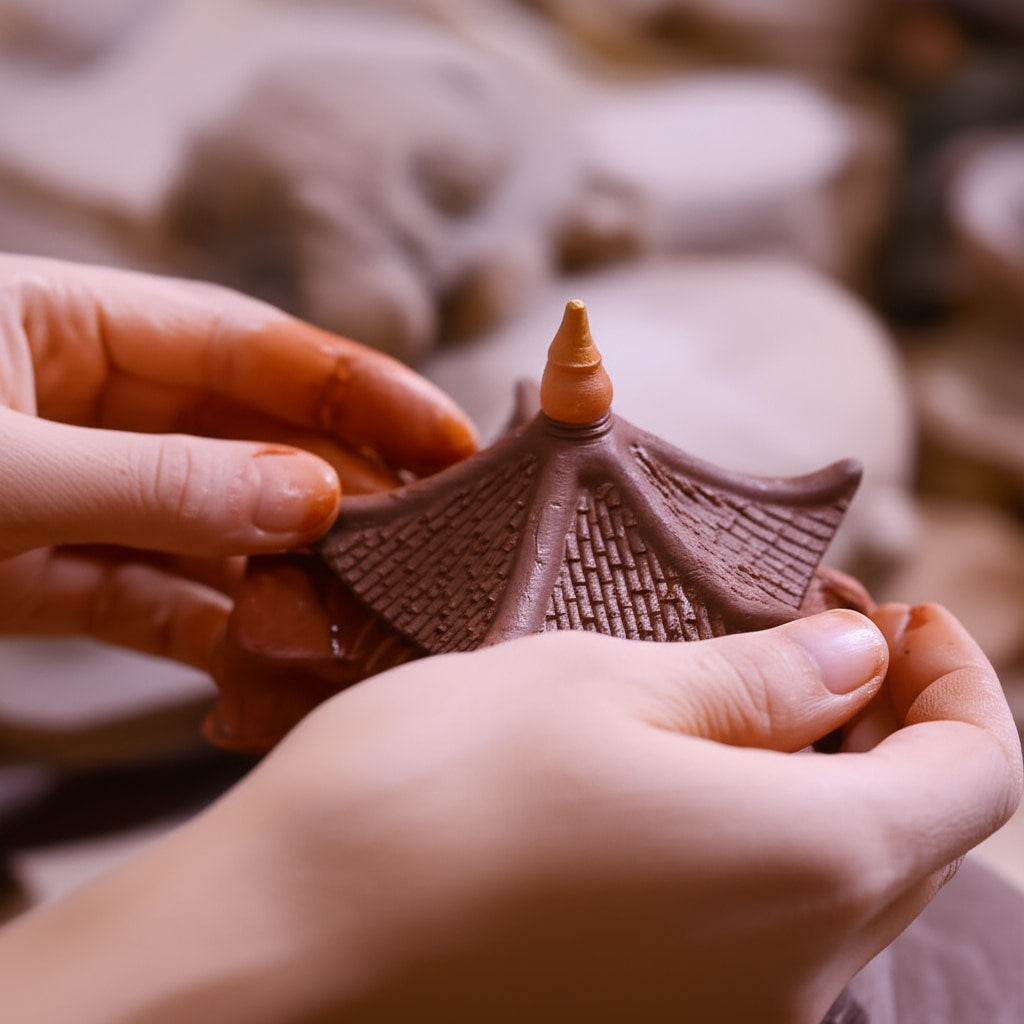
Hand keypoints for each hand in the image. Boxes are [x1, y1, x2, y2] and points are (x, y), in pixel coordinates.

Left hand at [0, 254, 475, 670]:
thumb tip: (308, 498)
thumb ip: (157, 483)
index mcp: (62, 325)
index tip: (446, 436)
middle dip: (330, 496)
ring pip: (210, 533)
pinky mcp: (44, 582)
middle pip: (245, 443)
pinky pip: (154, 604)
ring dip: (279, 579)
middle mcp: (77, 407)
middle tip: (418, 545)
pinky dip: (210, 635)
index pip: (247, 345)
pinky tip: (264, 659)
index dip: (356, 388)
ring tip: (347, 617)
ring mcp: (68, 498)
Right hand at [5, 604, 1015, 1023]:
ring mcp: (724, 1017)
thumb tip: (855, 657)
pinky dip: (760, 840)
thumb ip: (758, 682)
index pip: (976, 771)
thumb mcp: (604, 684)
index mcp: (809, 863)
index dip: (959, 677)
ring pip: (839, 882)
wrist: (283, 941)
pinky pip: (761, 928)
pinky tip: (682, 779)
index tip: (903, 612)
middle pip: (918, 834)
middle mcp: (792, 972)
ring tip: (744, 693)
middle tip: (821, 634)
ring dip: (827, 781)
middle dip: (895, 721)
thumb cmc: (436, 789)